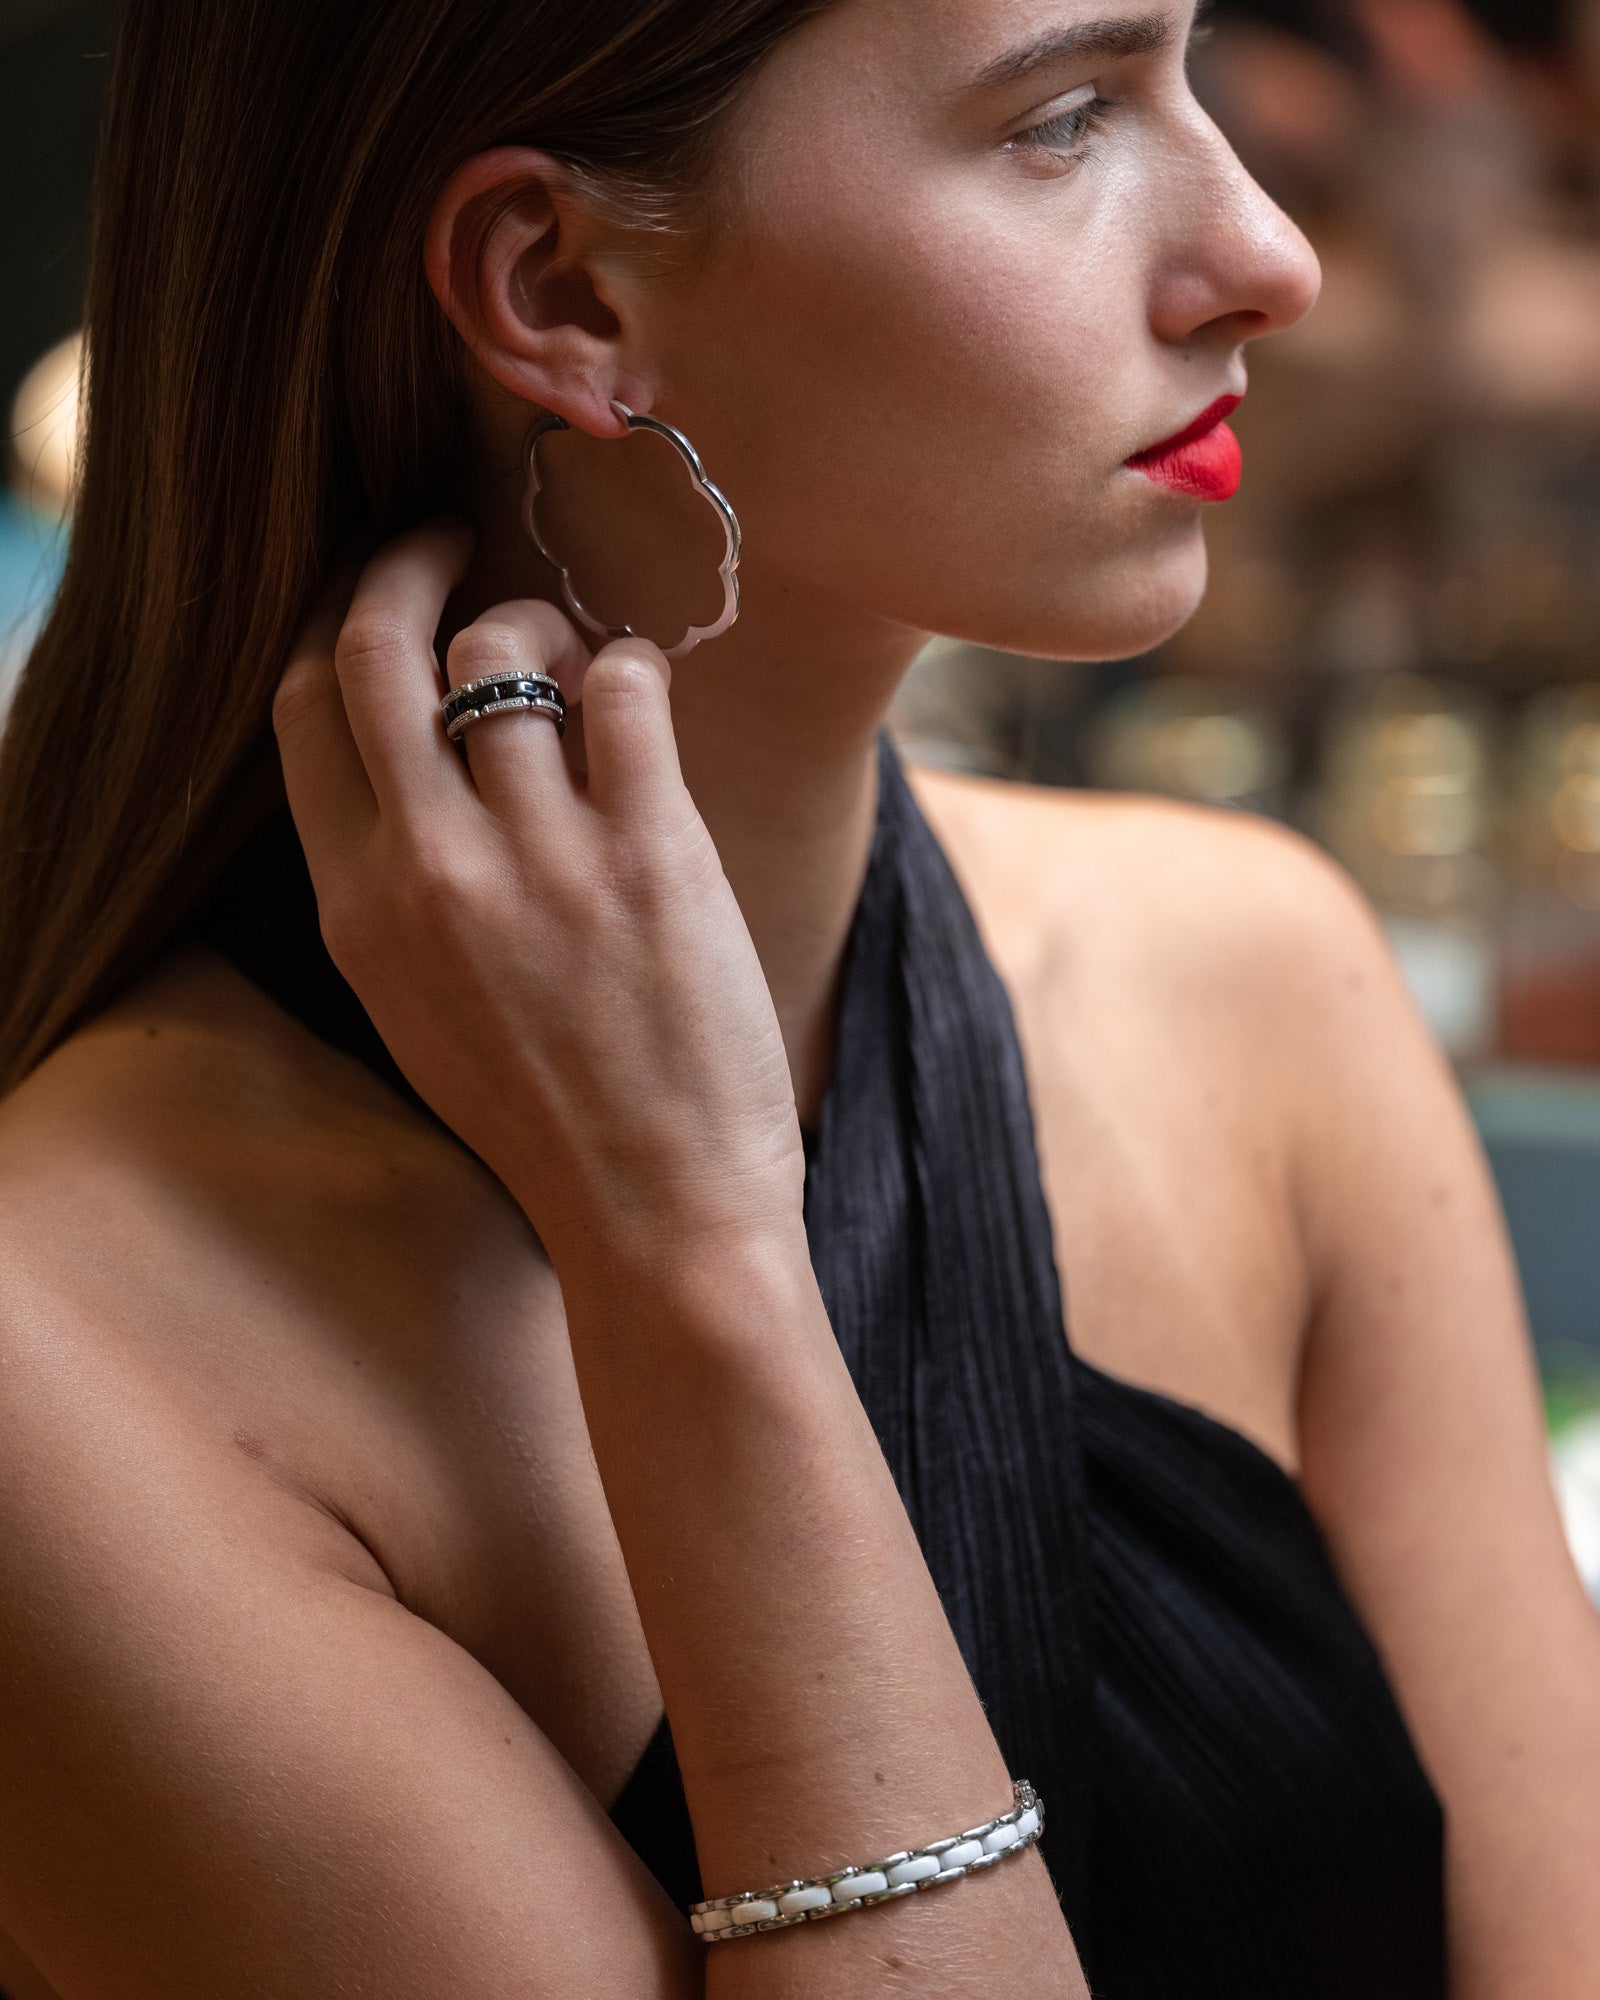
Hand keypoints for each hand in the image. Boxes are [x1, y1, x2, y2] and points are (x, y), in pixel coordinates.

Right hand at [272, 522, 805, 1286]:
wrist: (656, 1216)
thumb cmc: (547, 1119)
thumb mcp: (418, 1008)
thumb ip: (394, 883)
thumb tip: (420, 752)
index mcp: (356, 908)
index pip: (307, 706)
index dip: (339, 620)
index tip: (378, 593)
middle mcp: (430, 868)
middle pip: (383, 649)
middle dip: (407, 566)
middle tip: (446, 543)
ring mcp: (539, 856)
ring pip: (507, 650)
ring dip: (542, 624)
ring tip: (578, 664)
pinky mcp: (651, 852)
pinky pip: (626, 688)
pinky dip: (632, 667)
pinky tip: (643, 703)